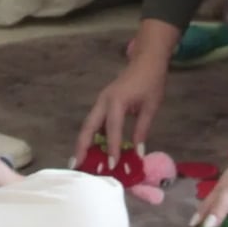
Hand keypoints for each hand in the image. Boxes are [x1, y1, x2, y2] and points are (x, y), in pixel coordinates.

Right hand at [74, 47, 167, 167]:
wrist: (147, 61)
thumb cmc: (151, 82)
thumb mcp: (150, 107)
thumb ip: (142, 129)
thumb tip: (138, 153)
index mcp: (116, 101)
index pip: (112, 129)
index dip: (112, 148)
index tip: (111, 165)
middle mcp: (103, 101)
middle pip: (88, 127)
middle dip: (82, 146)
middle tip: (76, 166)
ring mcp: (100, 101)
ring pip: (88, 125)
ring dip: (83, 142)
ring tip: (80, 162)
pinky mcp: (102, 103)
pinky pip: (94, 121)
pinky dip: (91, 135)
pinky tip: (92, 149)